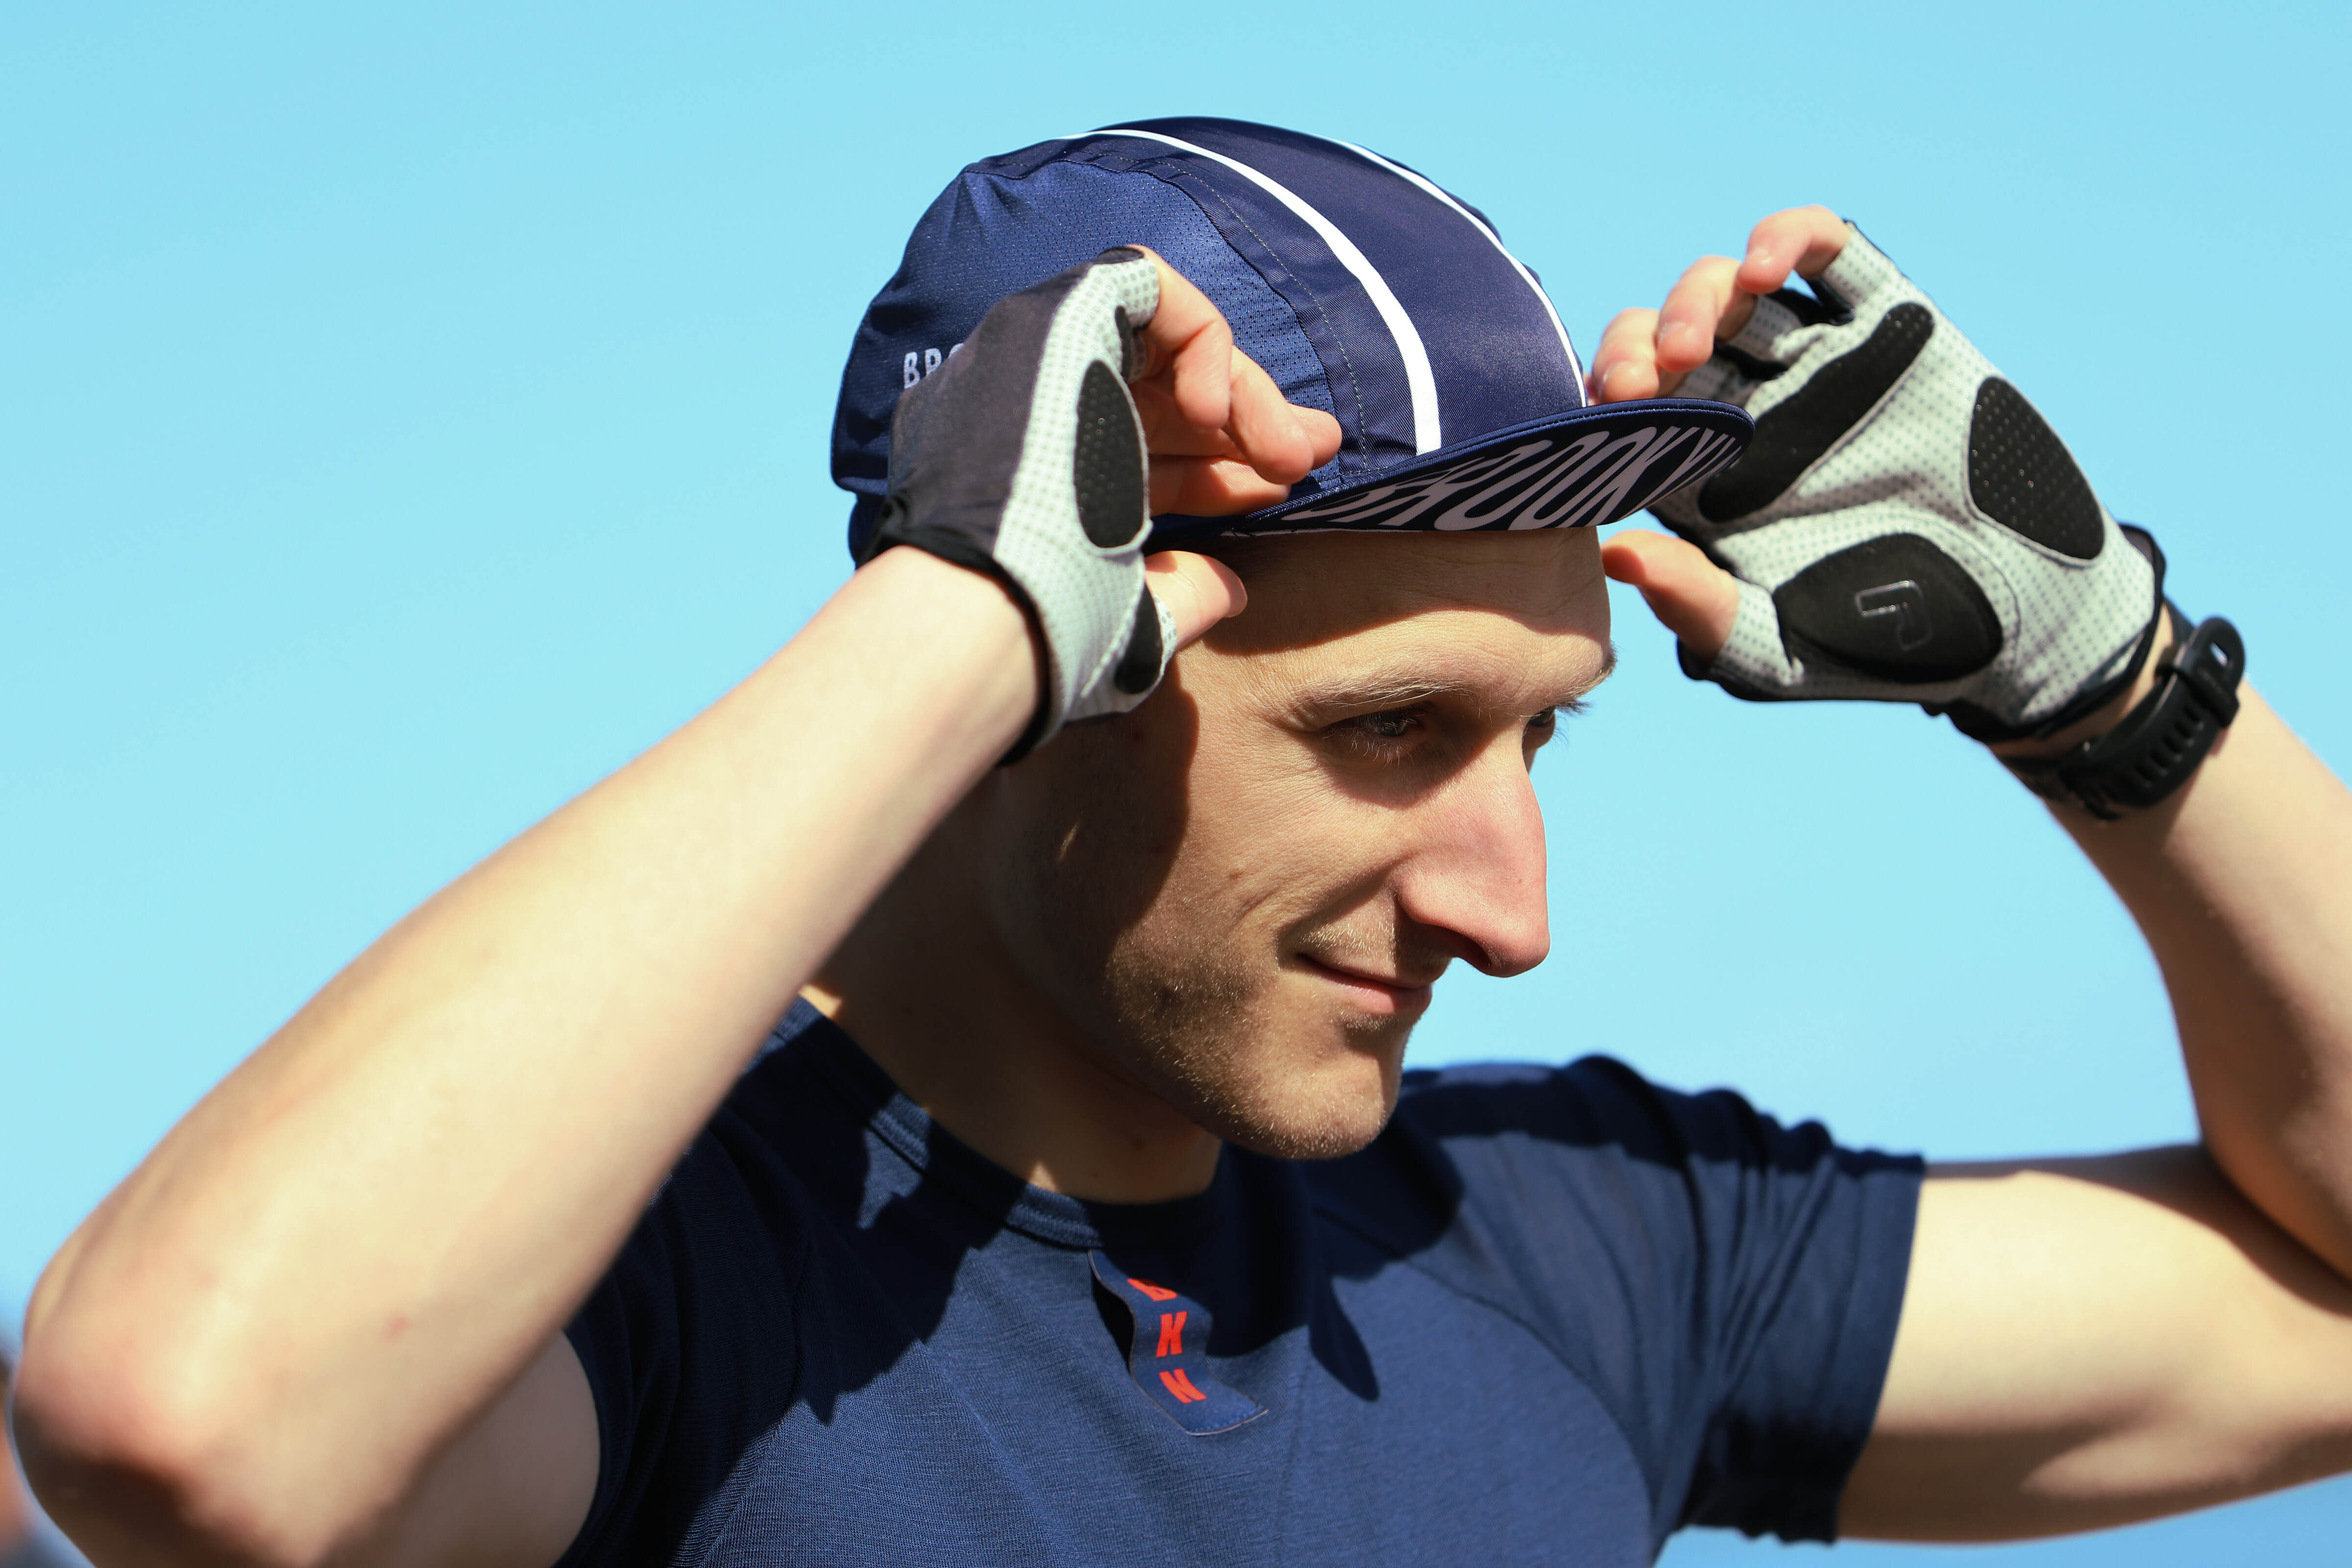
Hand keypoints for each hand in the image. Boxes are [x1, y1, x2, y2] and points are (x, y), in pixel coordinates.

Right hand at [868, 247, 1336, 755]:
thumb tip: (1232, 587)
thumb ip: (1179, 596)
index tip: (1281, 489)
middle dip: (1250, 420)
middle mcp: (1035, 409)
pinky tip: (1213, 408)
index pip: (1144, 455)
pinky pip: (1148, 287)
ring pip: (1164, 342)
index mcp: (1043, 478)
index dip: (1219, 470)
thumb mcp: (1130, 620)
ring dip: (1241, 390)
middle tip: (1314, 452)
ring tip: (1288, 450)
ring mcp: (1040, 354)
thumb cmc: (1050, 627)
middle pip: (1160, 396)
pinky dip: (1199, 338)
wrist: (994, 600)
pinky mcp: (1055, 313)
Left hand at [1593, 209, 2161, 741]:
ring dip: (1693, 298)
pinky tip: (1762, 270)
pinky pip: (1825, 253)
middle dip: (1636, 347)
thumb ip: (1699, 608)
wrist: (2017, 617)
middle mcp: (1751, 411)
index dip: (1602, 408)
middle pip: (1664, 344)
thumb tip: (1617, 556)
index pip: (1630, 418)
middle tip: (1638, 383)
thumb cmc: (1883, 642)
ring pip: (1729, 290)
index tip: (1600, 423)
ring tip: (1692, 342)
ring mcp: (1815, 363)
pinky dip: (1786, 238)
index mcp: (1708, 477)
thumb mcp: (1778, 648)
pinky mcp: (1887, 323)